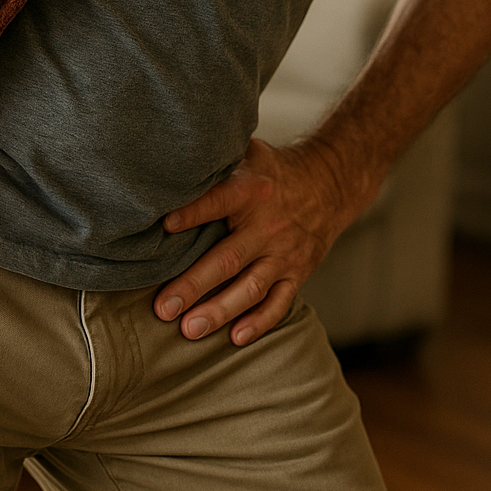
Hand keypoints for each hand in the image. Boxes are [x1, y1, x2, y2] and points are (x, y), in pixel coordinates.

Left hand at [153, 136, 361, 346]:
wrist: (328, 184)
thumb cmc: (271, 171)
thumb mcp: (248, 152)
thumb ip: (216, 158)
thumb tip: (172, 157)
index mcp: (251, 190)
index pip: (218, 200)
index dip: (192, 212)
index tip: (164, 225)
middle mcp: (268, 225)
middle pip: (228, 259)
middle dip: (194, 285)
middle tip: (163, 308)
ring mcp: (284, 253)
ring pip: (250, 288)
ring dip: (220, 311)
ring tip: (189, 329)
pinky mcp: (298, 273)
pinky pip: (279, 303)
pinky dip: (260, 323)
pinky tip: (236, 337)